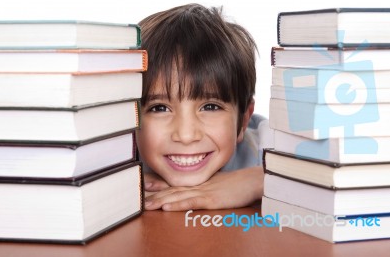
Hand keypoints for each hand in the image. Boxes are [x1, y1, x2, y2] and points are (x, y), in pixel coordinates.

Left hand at [144, 166, 262, 210]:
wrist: (252, 180)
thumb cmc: (236, 185)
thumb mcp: (217, 185)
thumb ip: (203, 188)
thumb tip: (194, 193)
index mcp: (198, 182)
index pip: (174, 183)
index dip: (157, 184)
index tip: (142, 185)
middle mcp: (197, 185)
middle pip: (171, 190)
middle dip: (153, 194)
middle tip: (136, 197)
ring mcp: (203, 191)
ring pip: (177, 196)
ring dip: (160, 201)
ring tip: (145, 205)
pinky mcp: (211, 200)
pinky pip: (192, 202)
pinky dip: (178, 205)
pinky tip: (166, 208)